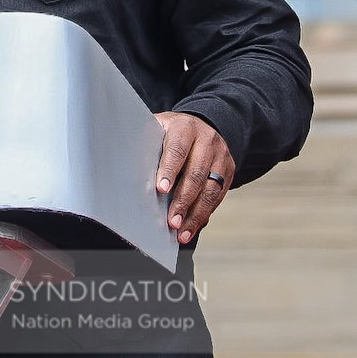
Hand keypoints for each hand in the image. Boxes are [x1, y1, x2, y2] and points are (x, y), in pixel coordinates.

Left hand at [153, 111, 235, 245]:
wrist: (203, 125)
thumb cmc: (172, 133)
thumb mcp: (158, 129)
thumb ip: (147, 145)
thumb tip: (127, 170)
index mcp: (185, 128)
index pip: (177, 149)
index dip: (169, 170)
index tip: (161, 189)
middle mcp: (207, 140)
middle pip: (196, 173)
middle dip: (183, 200)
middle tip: (172, 221)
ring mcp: (221, 156)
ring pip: (210, 189)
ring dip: (195, 214)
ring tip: (182, 232)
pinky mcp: (228, 171)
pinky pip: (218, 196)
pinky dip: (204, 215)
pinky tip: (191, 228)